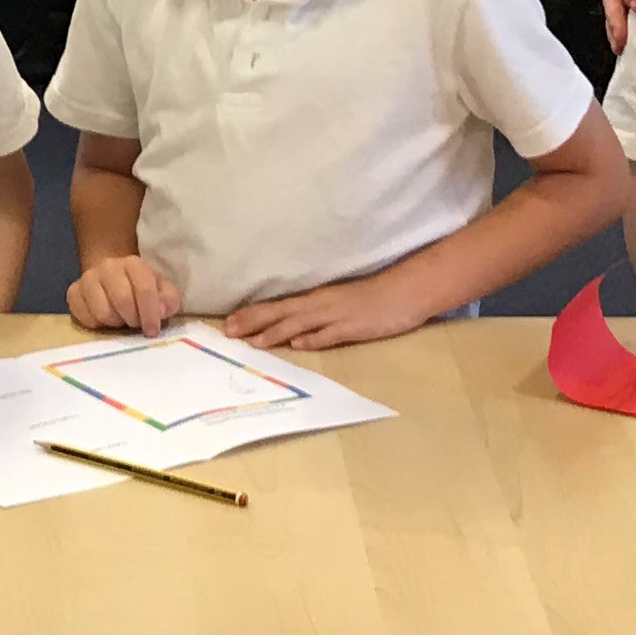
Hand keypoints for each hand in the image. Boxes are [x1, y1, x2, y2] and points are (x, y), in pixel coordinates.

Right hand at [65, 255, 181, 332]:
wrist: (112, 274)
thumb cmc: (140, 287)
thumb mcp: (161, 290)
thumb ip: (168, 300)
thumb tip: (161, 311)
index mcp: (133, 264)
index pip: (144, 289)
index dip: (150, 314)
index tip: (152, 331)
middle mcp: (108, 267)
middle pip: (122, 300)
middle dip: (132, 319)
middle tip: (135, 324)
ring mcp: (87, 278)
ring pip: (102, 312)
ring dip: (115, 323)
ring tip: (120, 319)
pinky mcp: (73, 292)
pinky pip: (84, 317)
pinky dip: (96, 324)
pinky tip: (104, 319)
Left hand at [223, 281, 423, 350]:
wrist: (407, 289)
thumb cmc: (373, 296)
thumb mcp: (338, 304)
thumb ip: (316, 318)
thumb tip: (291, 335)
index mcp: (316, 298)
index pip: (277, 306)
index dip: (253, 315)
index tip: (229, 323)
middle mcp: (321, 304)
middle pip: (281, 313)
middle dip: (254, 323)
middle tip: (228, 332)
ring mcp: (338, 315)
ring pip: (301, 323)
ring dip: (276, 332)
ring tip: (254, 342)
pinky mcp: (356, 326)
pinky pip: (332, 333)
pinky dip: (314, 338)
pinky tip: (299, 344)